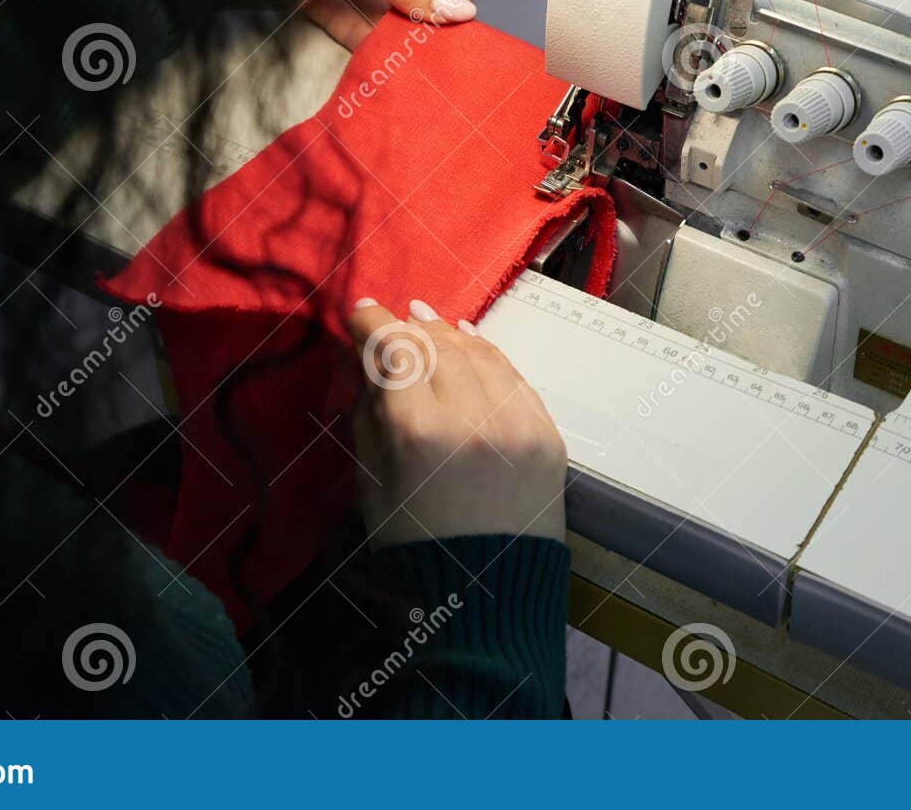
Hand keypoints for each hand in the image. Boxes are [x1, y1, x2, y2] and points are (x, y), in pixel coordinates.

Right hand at [347, 297, 566, 547]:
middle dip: (411, 328)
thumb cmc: (414, 546)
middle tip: (395, 321)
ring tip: (428, 324)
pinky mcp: (548, 435)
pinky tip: (471, 344)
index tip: (361, 311)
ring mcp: (518, 424)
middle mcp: (472, 418)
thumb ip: (369, 415)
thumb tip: (371, 363)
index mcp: (418, 434)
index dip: (373, 323)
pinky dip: (489, 356)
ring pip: (480, 354)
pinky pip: (514, 378)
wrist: (486, 598)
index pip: (395, 350)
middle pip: (437, 345)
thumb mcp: (372, 483)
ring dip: (450, 335)